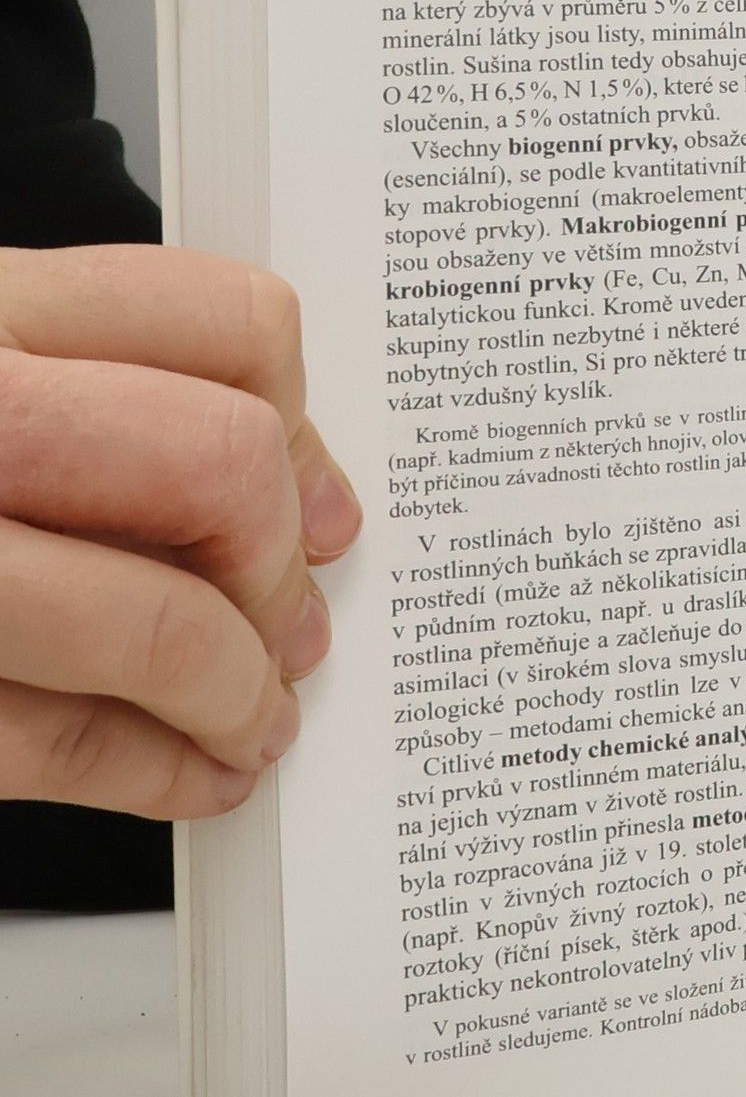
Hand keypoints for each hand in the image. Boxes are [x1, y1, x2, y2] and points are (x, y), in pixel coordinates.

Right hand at [0, 245, 360, 818]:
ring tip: (251, 716)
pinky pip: (66, 744)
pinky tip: (192, 772)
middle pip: (218, 464)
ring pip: (163, 624)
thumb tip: (300, 491)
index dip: (305, 429)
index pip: (222, 323)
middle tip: (295, 624)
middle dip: (278, 566)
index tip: (327, 506)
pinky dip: (161, 773)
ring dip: (241, 694)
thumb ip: (119, 399)